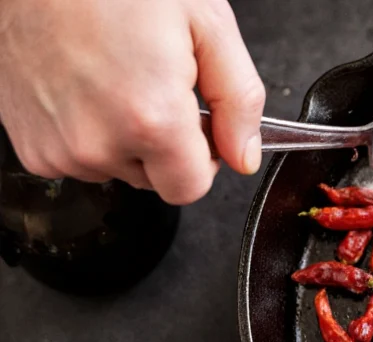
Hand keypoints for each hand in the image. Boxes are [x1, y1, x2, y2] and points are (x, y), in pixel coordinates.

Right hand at [0, 0, 265, 204]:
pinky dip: (85, 133)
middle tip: (152, 84)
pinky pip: (75, 159)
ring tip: (113, 78)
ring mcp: (58, 147)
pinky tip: (83, 87)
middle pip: (154, 180)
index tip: (198, 125)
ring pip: (115, 169)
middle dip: (164, 146)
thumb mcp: (206, 24)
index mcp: (151, 120)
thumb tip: (244, 155)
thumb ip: (238, 100)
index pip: (191, 188)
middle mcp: (99, 143)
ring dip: (122, 138)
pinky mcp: (30, 144)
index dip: (204, 158)